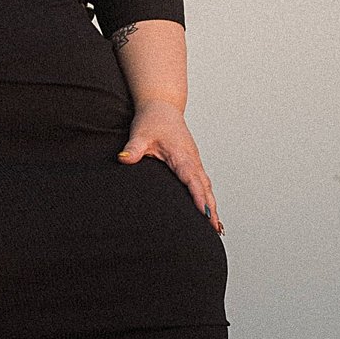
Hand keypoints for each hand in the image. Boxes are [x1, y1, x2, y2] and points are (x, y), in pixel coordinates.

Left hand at [120, 100, 222, 233]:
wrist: (162, 107)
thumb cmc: (152, 120)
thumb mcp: (140, 134)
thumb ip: (133, 148)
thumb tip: (123, 159)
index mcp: (181, 155)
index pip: (192, 179)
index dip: (199, 196)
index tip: (205, 213)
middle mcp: (192, 160)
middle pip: (205, 187)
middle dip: (211, 208)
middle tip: (215, 230)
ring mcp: (194, 162)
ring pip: (206, 187)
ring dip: (212, 205)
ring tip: (216, 228)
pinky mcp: (192, 163)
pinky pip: (203, 183)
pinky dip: (208, 197)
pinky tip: (209, 211)